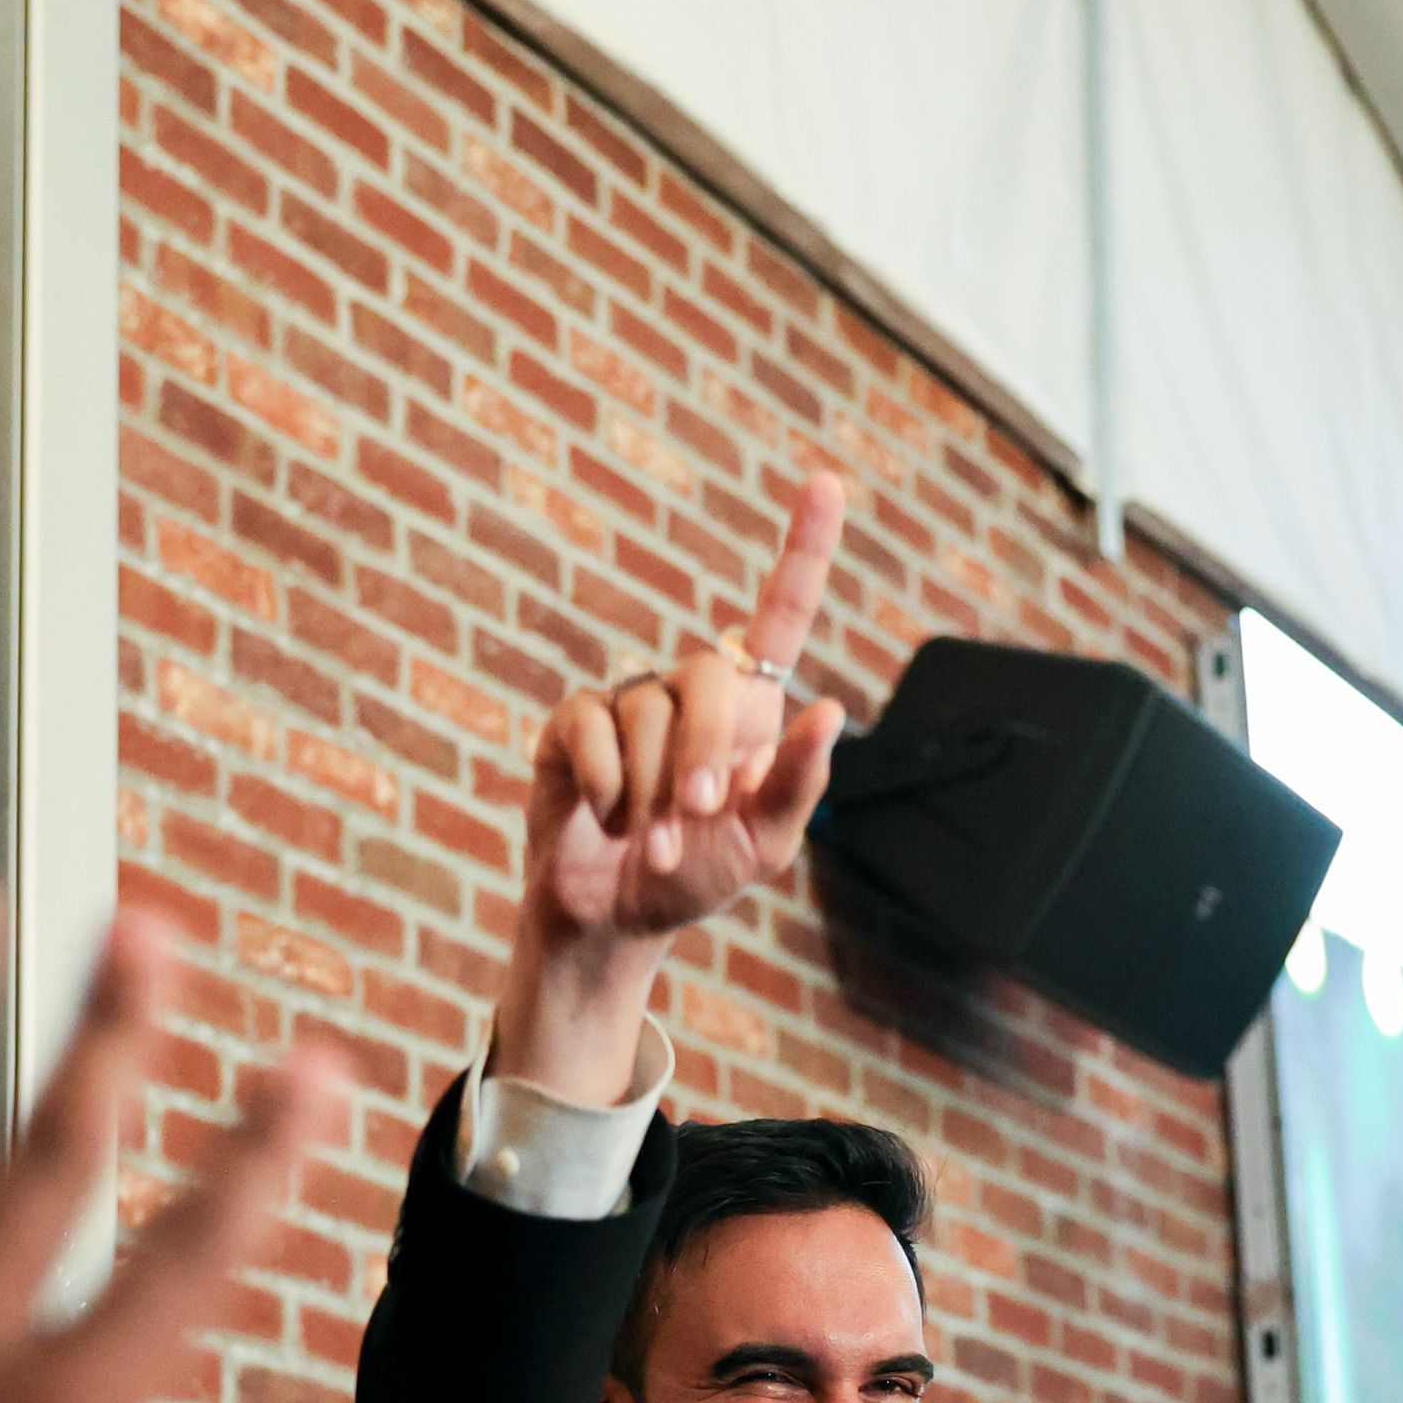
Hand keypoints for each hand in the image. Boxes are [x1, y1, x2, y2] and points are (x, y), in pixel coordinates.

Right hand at [496, 470, 848, 1099]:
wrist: (615, 920)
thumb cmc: (695, 878)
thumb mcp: (763, 848)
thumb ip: (796, 785)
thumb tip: (830, 709)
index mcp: (748, 711)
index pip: (780, 617)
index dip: (804, 552)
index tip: (827, 483)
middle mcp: (689, 692)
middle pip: (708, 672)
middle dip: (705, 752)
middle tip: (697, 816)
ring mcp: (628, 704)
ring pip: (648, 714)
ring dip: (652, 793)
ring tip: (648, 839)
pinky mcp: (572, 727)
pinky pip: (592, 727)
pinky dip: (606, 784)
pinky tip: (604, 816)